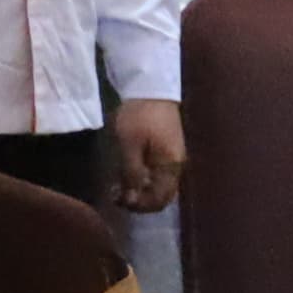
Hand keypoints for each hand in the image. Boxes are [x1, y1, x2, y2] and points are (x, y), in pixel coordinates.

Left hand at [110, 99, 185, 213]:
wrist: (150, 87)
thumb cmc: (140, 116)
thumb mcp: (130, 145)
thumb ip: (132, 173)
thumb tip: (132, 197)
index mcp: (171, 166)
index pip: (161, 199)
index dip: (141, 206)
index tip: (121, 201)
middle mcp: (176, 165)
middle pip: (162, 195)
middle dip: (140, 200)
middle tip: (116, 196)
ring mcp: (172, 157)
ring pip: (159, 185)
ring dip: (140, 190)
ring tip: (118, 187)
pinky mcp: (166, 149)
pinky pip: (157, 173)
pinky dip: (143, 179)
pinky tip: (127, 174)